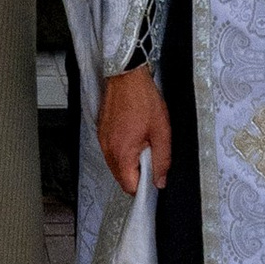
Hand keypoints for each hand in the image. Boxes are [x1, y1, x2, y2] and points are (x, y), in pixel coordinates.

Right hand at [98, 66, 170, 194]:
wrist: (127, 76)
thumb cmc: (143, 99)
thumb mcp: (162, 132)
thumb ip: (162, 160)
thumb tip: (160, 181)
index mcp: (122, 153)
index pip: (129, 187)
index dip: (144, 187)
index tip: (153, 179)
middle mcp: (108, 150)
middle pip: (121, 177)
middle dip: (137, 174)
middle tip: (150, 156)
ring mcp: (103, 140)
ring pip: (116, 165)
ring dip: (129, 162)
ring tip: (142, 143)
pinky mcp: (101, 132)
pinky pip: (111, 151)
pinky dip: (122, 150)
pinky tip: (133, 136)